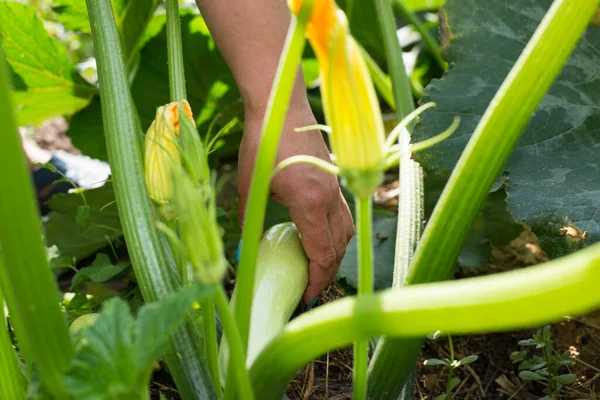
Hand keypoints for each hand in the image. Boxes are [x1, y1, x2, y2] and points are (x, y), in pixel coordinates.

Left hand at [237, 104, 354, 303]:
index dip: (318, 280)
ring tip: (317, 267)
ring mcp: (336, 187)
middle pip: (339, 247)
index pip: (322, 253)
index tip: (308, 296)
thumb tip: (244, 251)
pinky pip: (344, 215)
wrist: (281, 106)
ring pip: (347, 231)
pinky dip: (336, 233)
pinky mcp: (335, 179)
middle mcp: (329, 198)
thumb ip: (250, 220)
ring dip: (335, 252)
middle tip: (311, 288)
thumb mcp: (250, 185)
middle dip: (327, 272)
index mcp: (309, 202)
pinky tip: (320, 236)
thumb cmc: (261, 141)